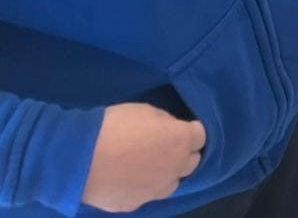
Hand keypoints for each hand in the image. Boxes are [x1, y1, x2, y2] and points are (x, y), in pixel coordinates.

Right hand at [82, 104, 205, 213]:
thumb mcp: (146, 110)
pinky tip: (126, 179)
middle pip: (191, 162)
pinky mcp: (134, 205)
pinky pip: (145, 195)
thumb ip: (164, 122)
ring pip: (171, 183)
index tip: (178, 128)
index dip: (189, 130)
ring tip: (146, 165)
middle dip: (182, 153)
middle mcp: (174, 169)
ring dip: (166, 174)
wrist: (80, 159)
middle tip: (164, 146)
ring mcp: (155, 191)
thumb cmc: (115, 126)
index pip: (200, 136)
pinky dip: (141, 187)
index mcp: (181, 141)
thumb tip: (168, 130)